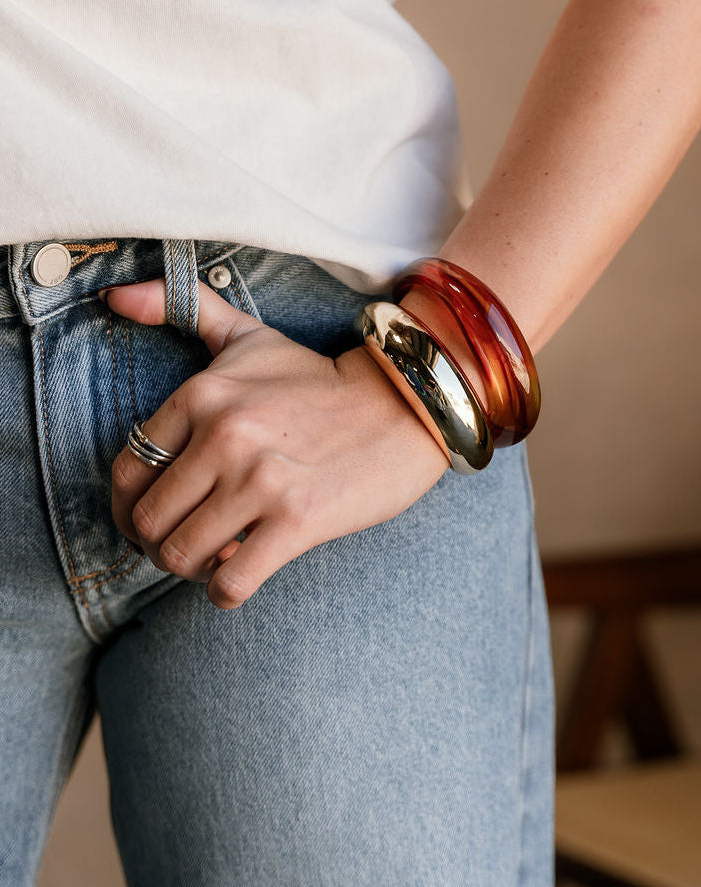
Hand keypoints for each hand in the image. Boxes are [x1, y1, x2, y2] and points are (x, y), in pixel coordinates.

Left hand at [107, 278, 448, 608]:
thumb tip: (114, 295)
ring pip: (180, 555)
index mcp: (202, 395)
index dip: (128, 508)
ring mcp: (260, 481)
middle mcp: (224, 437)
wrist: (402, 405)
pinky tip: (238, 576)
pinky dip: (223, 591)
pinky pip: (230, 582)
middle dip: (157, 544)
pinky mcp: (298, 521)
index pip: (127, 471)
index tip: (150, 518)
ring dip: (189, 570)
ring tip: (213, 558)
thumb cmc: (318, 378)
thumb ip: (183, 308)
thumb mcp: (248, 335)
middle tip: (184, 543)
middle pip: (148, 521)